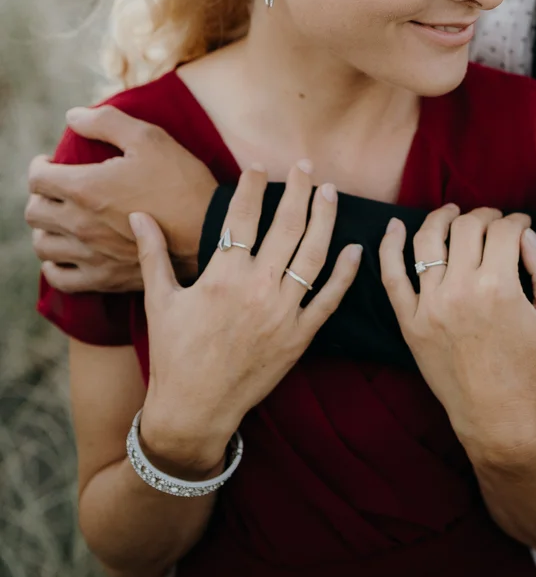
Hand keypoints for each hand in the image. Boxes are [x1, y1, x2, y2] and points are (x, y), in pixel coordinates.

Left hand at [26, 105, 217, 291]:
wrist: (209, 231)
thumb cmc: (181, 181)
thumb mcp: (149, 138)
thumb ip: (106, 122)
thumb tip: (73, 116)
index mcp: (86, 187)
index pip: (37, 178)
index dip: (41, 165)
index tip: (52, 162)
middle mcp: (79, 223)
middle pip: (34, 211)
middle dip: (41, 195)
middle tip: (58, 188)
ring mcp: (89, 254)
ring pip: (42, 245)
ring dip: (46, 228)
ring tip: (62, 218)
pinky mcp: (103, 277)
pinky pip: (59, 278)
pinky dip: (54, 265)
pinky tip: (67, 252)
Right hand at [133, 163, 362, 472]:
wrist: (195, 410)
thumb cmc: (174, 355)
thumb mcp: (160, 300)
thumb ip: (153, 254)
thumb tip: (138, 215)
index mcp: (222, 276)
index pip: (242, 216)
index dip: (251, 187)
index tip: (258, 166)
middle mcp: (257, 288)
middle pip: (286, 226)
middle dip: (298, 191)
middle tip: (305, 166)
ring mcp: (283, 312)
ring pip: (313, 254)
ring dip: (325, 219)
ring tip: (330, 193)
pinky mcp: (300, 336)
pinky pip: (329, 299)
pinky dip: (345, 274)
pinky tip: (356, 249)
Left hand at [379, 206, 535, 460]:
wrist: (497, 417)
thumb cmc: (531, 369)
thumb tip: (526, 234)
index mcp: (498, 287)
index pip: (504, 230)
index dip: (517, 221)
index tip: (522, 225)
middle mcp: (460, 290)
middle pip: (467, 227)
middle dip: (485, 216)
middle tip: (494, 221)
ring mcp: (429, 305)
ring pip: (427, 240)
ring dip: (441, 217)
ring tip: (453, 213)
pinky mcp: (409, 322)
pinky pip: (391, 276)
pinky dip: (388, 246)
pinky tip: (394, 226)